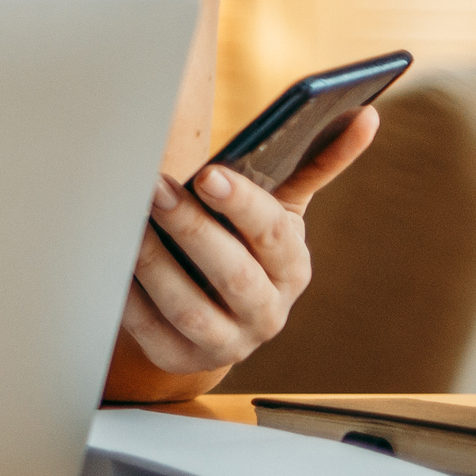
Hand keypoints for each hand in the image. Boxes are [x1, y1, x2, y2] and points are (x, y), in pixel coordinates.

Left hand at [120, 108, 379, 380]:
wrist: (216, 307)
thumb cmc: (245, 242)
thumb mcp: (279, 208)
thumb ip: (316, 163)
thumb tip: (365, 116)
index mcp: (292, 267)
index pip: (274, 234)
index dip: (243, 205)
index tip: (208, 174)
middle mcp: (267, 311)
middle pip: (234, 275)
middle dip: (193, 229)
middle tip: (154, 189)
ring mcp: (226, 342)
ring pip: (190, 309)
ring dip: (156, 264)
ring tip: (126, 222)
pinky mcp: (180, 358)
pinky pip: (151, 331)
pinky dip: (129, 296)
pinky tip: (110, 259)